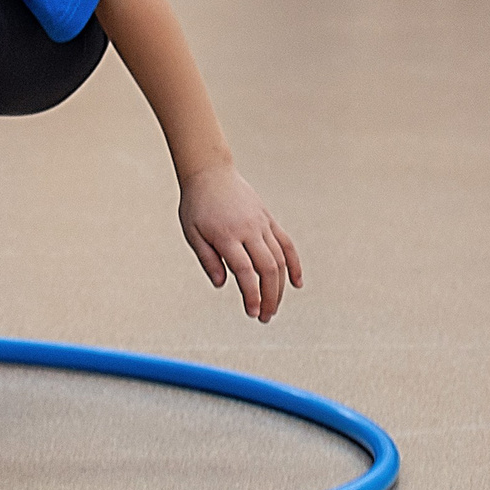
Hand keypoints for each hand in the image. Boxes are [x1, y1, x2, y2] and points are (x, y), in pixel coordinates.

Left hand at [177, 163, 302, 322]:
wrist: (210, 172)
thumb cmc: (197, 205)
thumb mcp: (192, 232)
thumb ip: (207, 259)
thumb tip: (221, 284)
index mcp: (226, 235)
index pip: (244, 270)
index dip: (251, 294)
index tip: (252, 313)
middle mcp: (248, 229)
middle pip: (267, 268)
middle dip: (270, 296)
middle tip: (265, 317)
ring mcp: (261, 223)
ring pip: (279, 259)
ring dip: (280, 286)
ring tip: (273, 308)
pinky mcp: (268, 219)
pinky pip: (286, 244)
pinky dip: (294, 264)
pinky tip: (296, 283)